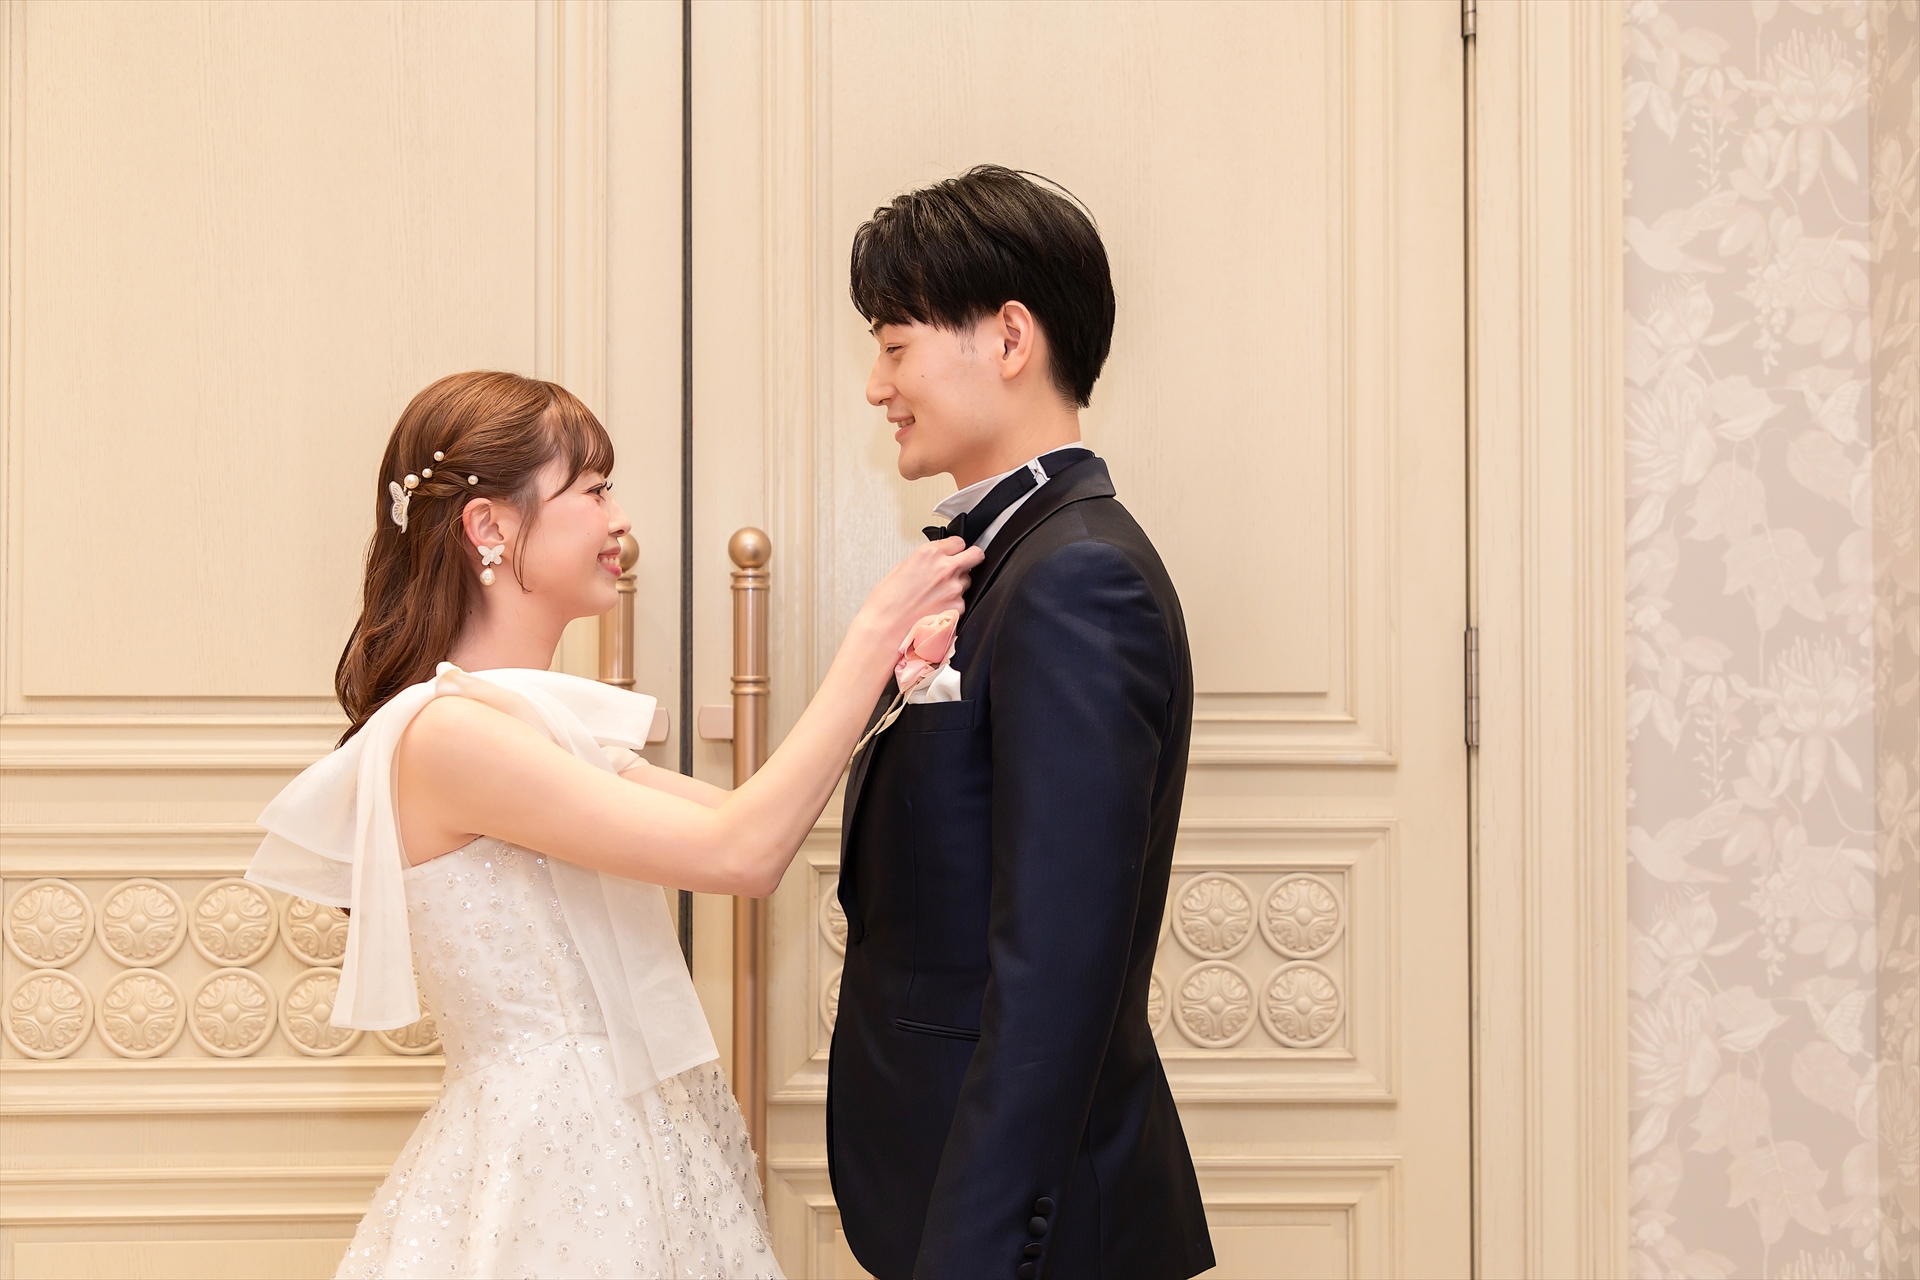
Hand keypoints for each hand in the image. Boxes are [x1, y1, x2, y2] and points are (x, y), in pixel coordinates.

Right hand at [857, 537, 981, 644]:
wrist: (885, 629)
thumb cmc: (886, 603)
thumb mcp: (900, 569)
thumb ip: (923, 562)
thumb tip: (931, 563)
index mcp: (929, 554)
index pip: (958, 541)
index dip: (955, 548)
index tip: (953, 553)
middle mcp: (945, 569)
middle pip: (975, 555)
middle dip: (970, 558)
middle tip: (963, 565)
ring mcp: (954, 589)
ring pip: (968, 580)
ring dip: (958, 584)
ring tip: (938, 594)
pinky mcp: (958, 609)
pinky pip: (962, 601)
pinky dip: (953, 604)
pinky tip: (936, 608)